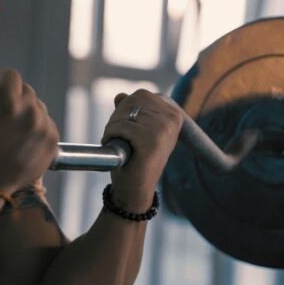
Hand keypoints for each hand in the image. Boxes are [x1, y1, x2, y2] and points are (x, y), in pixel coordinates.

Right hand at [0, 69, 59, 192]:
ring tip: (10, 131)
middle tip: (0, 114)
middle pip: (25, 91)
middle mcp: (28, 111)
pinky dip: (36, 130)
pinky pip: (46, 125)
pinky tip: (20, 141)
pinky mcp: (52, 141)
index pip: (10, 75)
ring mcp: (43, 127)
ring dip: (26, 113)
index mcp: (6, 100)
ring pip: (37, 108)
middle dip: (13, 98)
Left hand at [101, 90, 183, 210]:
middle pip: (132, 101)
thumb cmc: (133, 159)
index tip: (128, 129)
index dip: (125, 109)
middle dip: (117, 117)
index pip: (140, 95)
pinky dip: (110, 136)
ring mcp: (164, 129)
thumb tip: (120, 95)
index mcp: (173, 114)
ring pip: (124, 113)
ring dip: (112, 128)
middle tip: (119, 137)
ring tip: (119, 144)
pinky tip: (118, 150)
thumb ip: (131, 110)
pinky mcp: (152, 140)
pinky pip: (121, 126)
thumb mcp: (135, 130)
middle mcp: (173, 118)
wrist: (135, 189)